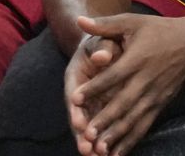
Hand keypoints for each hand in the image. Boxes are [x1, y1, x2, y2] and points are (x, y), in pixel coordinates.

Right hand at [65, 33, 124, 154]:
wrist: (106, 45)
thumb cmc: (103, 41)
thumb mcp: (102, 40)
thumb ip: (102, 48)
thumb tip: (102, 56)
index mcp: (75, 75)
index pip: (74, 94)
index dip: (76, 110)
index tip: (79, 124)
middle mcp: (80, 93)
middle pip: (78, 116)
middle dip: (82, 134)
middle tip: (87, 150)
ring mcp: (90, 103)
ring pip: (89, 125)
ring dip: (92, 142)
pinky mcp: (101, 109)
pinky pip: (102, 126)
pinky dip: (105, 139)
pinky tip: (111, 154)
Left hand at [71, 14, 184, 155]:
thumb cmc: (159, 30)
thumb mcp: (132, 21)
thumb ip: (105, 24)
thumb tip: (79, 19)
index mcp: (137, 59)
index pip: (112, 76)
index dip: (94, 88)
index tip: (75, 99)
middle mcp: (146, 80)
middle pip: (123, 103)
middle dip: (105, 119)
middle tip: (87, 133)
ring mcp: (154, 95)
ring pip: (133, 118)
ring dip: (117, 135)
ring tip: (100, 149)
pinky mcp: (160, 104)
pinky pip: (145, 125)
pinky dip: (132, 140)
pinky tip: (118, 153)